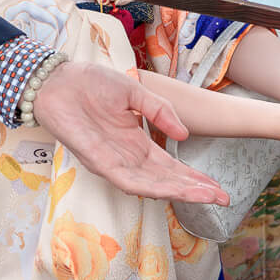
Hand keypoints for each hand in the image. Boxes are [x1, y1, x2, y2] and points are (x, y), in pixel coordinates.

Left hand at [32, 63, 230, 205]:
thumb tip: (184, 134)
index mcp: (136, 143)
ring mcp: (113, 162)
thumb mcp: (134, 93)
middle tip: (221, 199)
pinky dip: (148, 187)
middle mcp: (127, 158)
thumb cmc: (90, 84)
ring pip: (150, 186)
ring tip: (204, 196)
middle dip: (193, 190)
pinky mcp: (98, 162)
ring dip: (177, 192)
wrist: (57, 80)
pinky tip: (169, 191)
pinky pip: (126, 180)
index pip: (169, 167)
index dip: (193, 178)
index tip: (217, 187)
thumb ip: (159, 111)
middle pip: (165, 181)